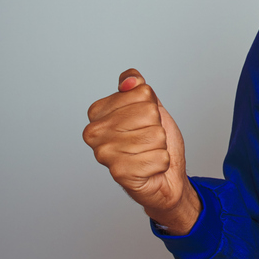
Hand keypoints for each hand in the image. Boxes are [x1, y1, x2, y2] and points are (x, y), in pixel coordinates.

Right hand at [83, 69, 200, 233]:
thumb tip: (130, 80)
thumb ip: (138, 88)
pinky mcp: (119, 173)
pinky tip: (149, 168)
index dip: (151, 107)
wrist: (164, 177)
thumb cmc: (154, 142)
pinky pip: (159, 157)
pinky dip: (161, 162)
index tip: (143, 121)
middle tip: (147, 140)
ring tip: (148, 153)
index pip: (140, 92)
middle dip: (156, 126)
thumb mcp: (149, 108)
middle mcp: (95, 133)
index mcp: (98, 112)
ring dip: (159, 146)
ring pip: (155, 135)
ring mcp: (104, 154)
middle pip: (148, 113)